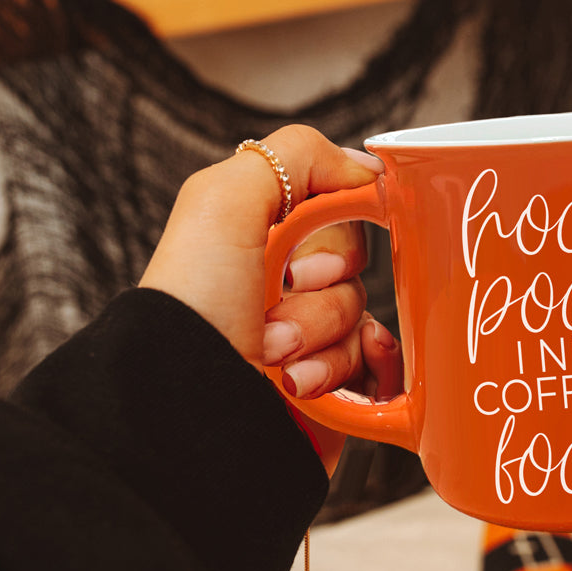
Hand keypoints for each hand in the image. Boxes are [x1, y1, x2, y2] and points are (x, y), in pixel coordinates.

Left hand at [139, 124, 402, 471]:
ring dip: (323, 342)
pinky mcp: (334, 389)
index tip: (299, 265)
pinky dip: (364, 371)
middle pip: (354, 272)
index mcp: (257, 242)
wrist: (190, 415)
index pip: (338, 215)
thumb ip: (295, 155)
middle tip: (274, 319)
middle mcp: (281, 289)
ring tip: (276, 364)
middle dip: (320, 298)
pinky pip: (382, 368)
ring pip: (364, 320)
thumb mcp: (221, 202)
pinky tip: (324, 379)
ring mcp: (310, 341)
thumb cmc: (192, 311)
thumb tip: (367, 168)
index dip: (333, 238)